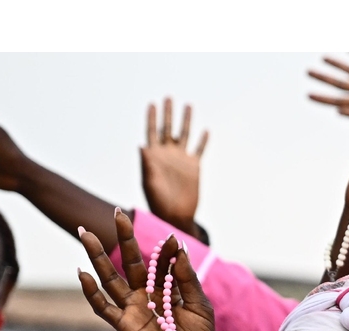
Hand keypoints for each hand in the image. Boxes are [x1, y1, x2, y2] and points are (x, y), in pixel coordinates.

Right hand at [77, 210, 215, 330]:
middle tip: (116, 212)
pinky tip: (82, 273)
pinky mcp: (124, 325)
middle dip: (123, 237)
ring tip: (85, 233)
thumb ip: (185, 276)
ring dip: (97, 256)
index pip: (160, 262)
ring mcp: (132, 309)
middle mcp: (146, 296)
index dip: (163, 250)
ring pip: (110, 278)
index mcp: (166, 289)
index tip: (169, 238)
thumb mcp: (198, 304)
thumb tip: (176, 245)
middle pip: (130, 262)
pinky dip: (91, 291)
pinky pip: (102, 307)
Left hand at [141, 98, 208, 232]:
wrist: (175, 215)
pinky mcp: (194, 167)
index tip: (152, 104)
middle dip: (168, 113)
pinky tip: (205, 130)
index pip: (152, 131)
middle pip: (168, 128)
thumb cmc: (158, 202)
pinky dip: (203, 141)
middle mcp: (168, 154)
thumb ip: (146, 164)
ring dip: (186, 121)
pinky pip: (199, 150)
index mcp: (154, 156)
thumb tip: (142, 146)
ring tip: (188, 105)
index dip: (152, 118)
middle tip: (168, 97)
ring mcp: (181, 160)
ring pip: (185, 135)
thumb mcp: (149, 183)